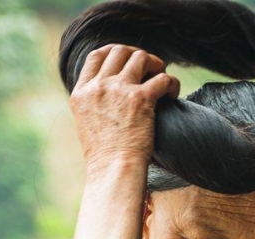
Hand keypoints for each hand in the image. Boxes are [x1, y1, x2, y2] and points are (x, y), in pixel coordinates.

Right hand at [69, 44, 179, 179]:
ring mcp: (120, 90)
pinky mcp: (142, 98)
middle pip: (120, 51)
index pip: (96, 56)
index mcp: (81, 93)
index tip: (128, 61)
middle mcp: (99, 87)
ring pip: (142, 58)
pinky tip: (173, 95)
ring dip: (156, 64)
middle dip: (138, 56)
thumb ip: (94, 103)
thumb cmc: (104, 157)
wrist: (113, 170)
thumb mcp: (87, 124)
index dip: (115, 52)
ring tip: (161, 78)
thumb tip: (109, 94)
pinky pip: (163, 77)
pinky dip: (172, 83)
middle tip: (150, 69)